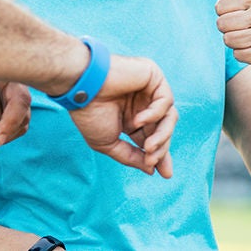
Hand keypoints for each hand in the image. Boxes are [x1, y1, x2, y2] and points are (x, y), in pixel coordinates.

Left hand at [0, 74, 30, 150]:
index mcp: (3, 74)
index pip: (19, 96)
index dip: (13, 117)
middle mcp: (11, 86)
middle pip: (23, 111)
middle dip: (9, 130)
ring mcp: (9, 101)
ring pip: (21, 122)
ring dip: (4, 137)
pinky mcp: (6, 113)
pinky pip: (12, 129)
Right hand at [67, 55, 177, 177]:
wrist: (81, 89)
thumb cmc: (89, 114)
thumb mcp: (109, 143)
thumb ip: (130, 157)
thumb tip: (152, 170)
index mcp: (132, 118)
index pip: (152, 137)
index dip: (160, 154)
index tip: (164, 174)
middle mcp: (143, 104)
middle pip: (164, 129)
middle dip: (162, 148)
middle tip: (152, 161)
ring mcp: (150, 90)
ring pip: (170, 117)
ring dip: (162, 136)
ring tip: (149, 147)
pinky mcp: (154, 77)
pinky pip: (166, 101)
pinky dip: (155, 114)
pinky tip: (138, 120)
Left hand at [216, 0, 250, 71]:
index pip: (219, 7)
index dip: (226, 13)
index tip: (240, 14)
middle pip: (221, 25)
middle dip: (228, 29)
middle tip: (244, 28)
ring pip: (228, 40)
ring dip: (235, 42)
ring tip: (248, 39)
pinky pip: (238, 55)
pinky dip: (243, 55)